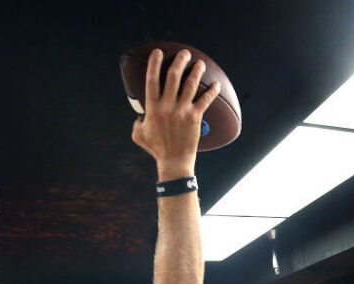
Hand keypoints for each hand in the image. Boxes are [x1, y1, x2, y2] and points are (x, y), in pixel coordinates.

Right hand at [131, 48, 220, 179]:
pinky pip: (205, 100)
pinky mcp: (195, 117)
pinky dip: (212, 91)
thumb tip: (140, 114)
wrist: (174, 161)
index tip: (158, 52)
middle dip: (179, 61)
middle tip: (184, 54)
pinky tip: (216, 83)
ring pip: (190, 84)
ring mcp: (182, 111)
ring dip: (196, 71)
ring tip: (200, 63)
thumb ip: (137, 121)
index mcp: (152, 108)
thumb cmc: (156, 148)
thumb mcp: (138, 134)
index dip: (154, 64)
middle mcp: (167, 106)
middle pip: (173, 77)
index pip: (152, 80)